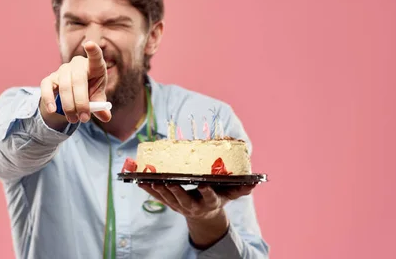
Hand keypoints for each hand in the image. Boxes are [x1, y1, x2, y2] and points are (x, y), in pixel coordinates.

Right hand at [39, 41, 111, 128]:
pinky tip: (53, 110)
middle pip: (78, 79)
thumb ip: (101, 105)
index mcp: (94, 66)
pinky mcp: (50, 78)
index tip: (89, 44)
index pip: (95, 56)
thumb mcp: (97, 98)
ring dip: (69, 106)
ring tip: (74, 120)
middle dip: (81, 101)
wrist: (72, 96)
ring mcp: (62, 70)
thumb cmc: (89, 92)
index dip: (93, 50)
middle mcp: (77, 64)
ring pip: (64, 86)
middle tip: (84, 118)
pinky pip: (46, 87)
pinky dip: (49, 99)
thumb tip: (106, 116)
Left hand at [138, 183, 254, 246]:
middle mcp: (194, 206)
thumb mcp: (230, 194)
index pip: (210, 197)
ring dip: (159, 190)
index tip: (203, 183)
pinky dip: (148, 190)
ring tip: (151, 180)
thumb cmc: (217, 198)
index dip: (207, 191)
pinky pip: (157, 197)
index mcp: (210, 202)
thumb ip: (240, 188)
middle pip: (184, 200)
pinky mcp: (170, 203)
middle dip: (176, 191)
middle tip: (169, 182)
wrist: (204, 215)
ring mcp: (180, 206)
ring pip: (168, 199)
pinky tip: (140, 181)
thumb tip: (255, 181)